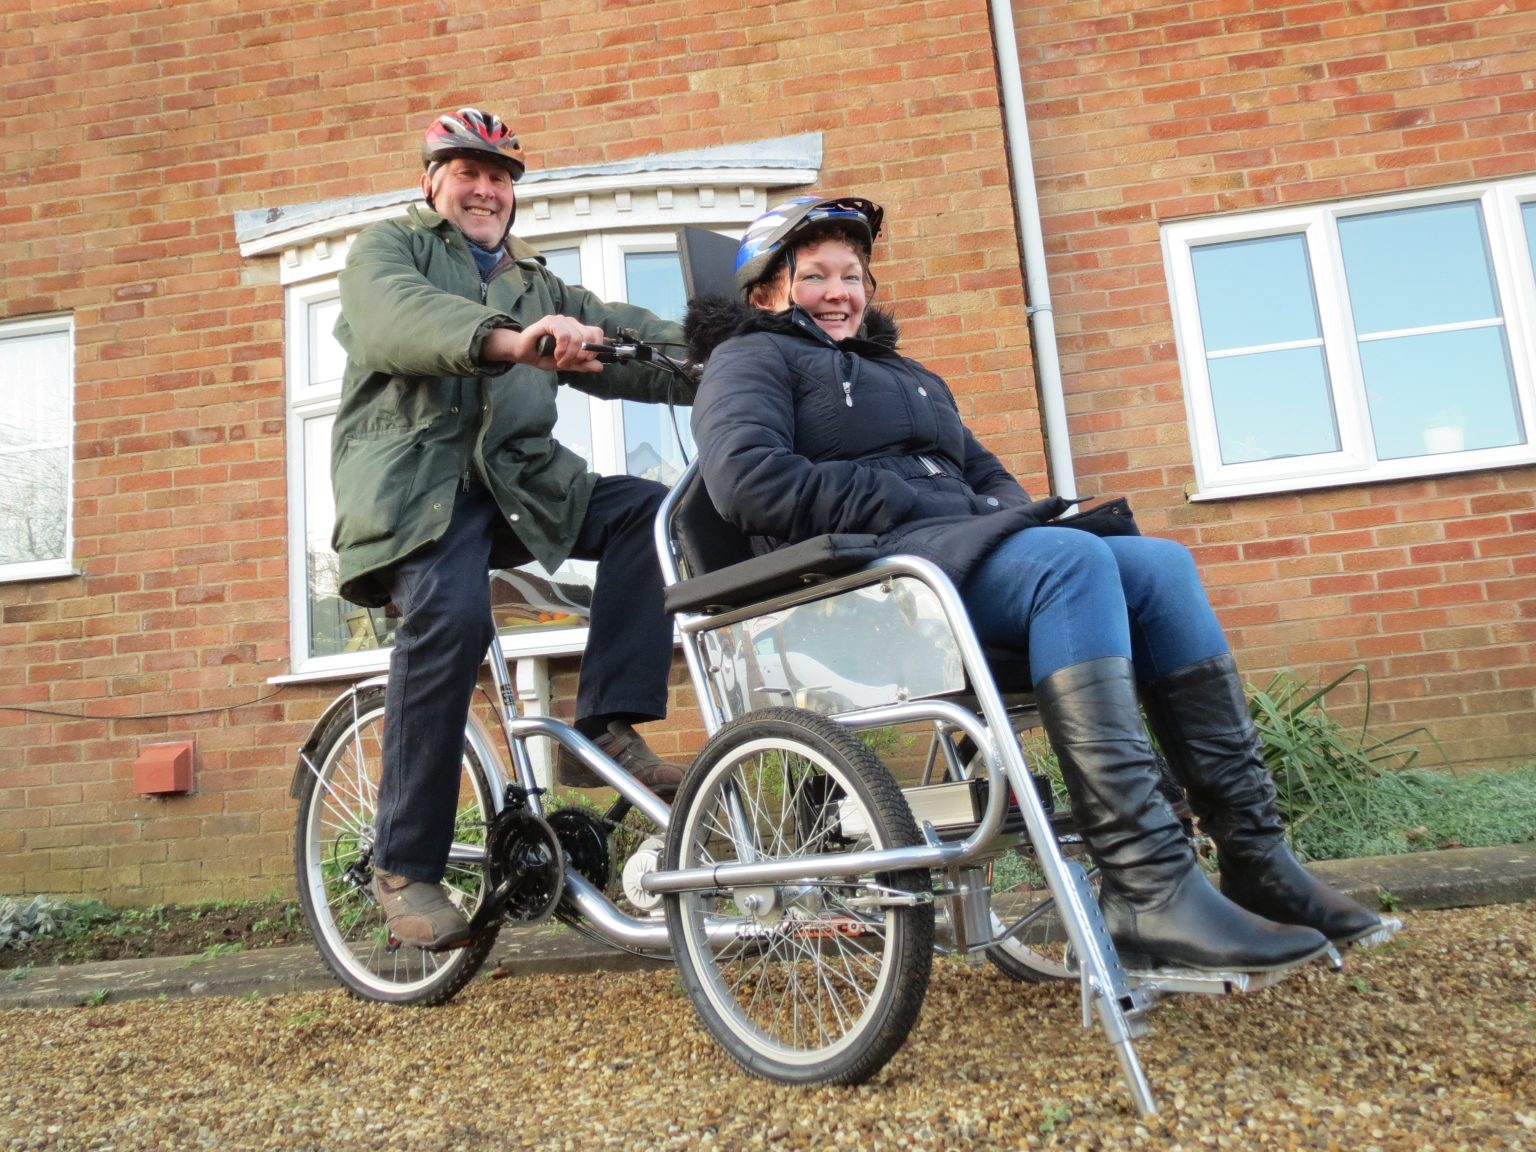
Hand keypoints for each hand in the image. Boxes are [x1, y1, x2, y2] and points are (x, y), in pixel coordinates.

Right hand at [484, 317, 605, 372]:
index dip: (595, 348)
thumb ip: (582, 364)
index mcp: (577, 330)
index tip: (584, 360)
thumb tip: (600, 367)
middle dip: (581, 356)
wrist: (524, 353)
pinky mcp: (550, 321)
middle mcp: (571, 323)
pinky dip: (562, 349)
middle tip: (568, 363)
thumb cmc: (544, 356)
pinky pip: (564, 335)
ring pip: (577, 338)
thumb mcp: (567, 364)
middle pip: (589, 337)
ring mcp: (561, 320)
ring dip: (569, 355)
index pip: (597, 333)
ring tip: (559, 360)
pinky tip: (556, 354)